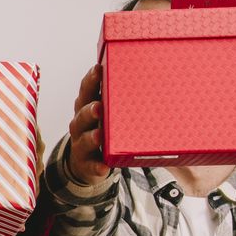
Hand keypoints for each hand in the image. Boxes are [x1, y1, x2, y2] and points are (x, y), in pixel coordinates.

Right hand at [64, 64, 110, 185]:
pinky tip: (103, 167)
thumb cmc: (104, 130)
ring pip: (83, 139)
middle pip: (82, 114)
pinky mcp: (87, 164)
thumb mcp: (109, 112)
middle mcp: (80, 124)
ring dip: (91, 137)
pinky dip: (97, 166)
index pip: (86, 90)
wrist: (86, 163)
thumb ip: (121, 98)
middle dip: (89, 110)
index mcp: (87, 107)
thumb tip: (155, 77)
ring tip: (98, 135)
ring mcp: (81, 144)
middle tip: (99, 106)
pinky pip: (92, 166)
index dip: (91, 80)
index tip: (98, 69)